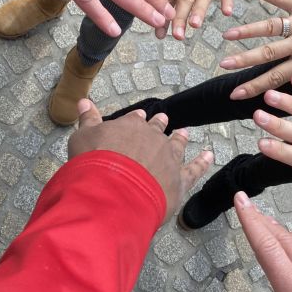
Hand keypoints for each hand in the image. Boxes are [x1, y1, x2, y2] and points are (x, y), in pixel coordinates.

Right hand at [68, 100, 212, 220]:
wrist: (112, 190)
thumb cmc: (93, 163)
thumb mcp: (81, 137)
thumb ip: (87, 120)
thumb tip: (84, 101)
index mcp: (130, 126)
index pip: (134, 120)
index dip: (137, 119)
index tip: (140, 117)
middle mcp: (152, 138)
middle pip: (157, 129)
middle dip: (159, 124)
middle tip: (164, 120)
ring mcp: (168, 158)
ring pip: (177, 145)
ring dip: (180, 138)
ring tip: (184, 132)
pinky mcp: (179, 179)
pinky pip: (195, 169)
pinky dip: (203, 162)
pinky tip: (209, 156)